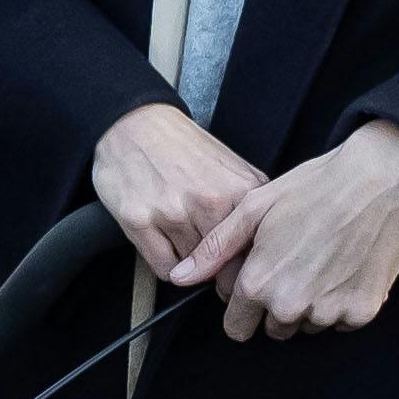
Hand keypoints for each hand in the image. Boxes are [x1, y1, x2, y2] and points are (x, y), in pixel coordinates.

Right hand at [90, 100, 263, 286]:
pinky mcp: (140, 221)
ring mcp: (174, 212)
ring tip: (185, 242)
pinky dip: (169, 266)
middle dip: (220, 274)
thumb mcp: (232, 169)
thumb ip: (250, 204)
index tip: (242, 272)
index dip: (248, 268)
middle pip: (225, 268)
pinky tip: (167, 244)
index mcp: (240, 190)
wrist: (135, 124)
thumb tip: (263, 246)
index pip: (255, 252)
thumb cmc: (183, 148)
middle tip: (213, 267)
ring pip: (194, 271)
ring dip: (192, 267)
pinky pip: (165, 269)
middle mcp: (210, 201)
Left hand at [186, 121, 398, 342]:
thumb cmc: (316, 188)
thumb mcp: (255, 209)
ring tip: (322, 261)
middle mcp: (292, 305)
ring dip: (311, 304)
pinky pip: (341, 321)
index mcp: (259, 283)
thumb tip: (181, 278)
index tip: (256, 286)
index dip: (243, 306)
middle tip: (294, 264)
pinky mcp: (361, 312)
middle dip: (278, 305)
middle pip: (274, 329)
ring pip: (308, 326)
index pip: (237, 327)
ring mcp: (329, 312)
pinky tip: (344, 268)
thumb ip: (215, 249)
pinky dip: (342, 302)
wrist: (380, 180)